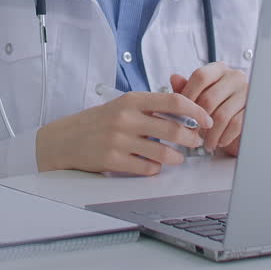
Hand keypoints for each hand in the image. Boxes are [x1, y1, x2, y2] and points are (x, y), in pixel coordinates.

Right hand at [35, 92, 212, 175]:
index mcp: (131, 100)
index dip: (196, 110)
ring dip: (177, 157)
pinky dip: (156, 169)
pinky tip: (154, 165)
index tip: (206, 119)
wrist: (64, 140)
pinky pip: (147, 169)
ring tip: (178, 157)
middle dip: (191, 138)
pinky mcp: (113, 161)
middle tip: (196, 142)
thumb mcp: (122, 105)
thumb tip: (185, 109)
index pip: (173, 101)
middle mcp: (126, 118)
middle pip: (174, 128)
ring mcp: (119, 140)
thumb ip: (150, 105)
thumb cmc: (97, 122)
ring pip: (164, 153)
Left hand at [170, 63, 247, 156]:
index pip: (200, 76)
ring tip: (206, 143)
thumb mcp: (202, 94)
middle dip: (198, 120)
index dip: (188, 95)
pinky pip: (235, 125)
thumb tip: (174, 78)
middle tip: (192, 133)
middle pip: (209, 98)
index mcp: (219, 69)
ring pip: (222, 115)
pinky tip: (219, 142)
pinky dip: (224, 136)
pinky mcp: (254, 108)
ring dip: (211, 134)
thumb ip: (187, 88)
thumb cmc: (219, 104)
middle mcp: (234, 76)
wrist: (244, 118)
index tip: (181, 113)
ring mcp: (246, 92)